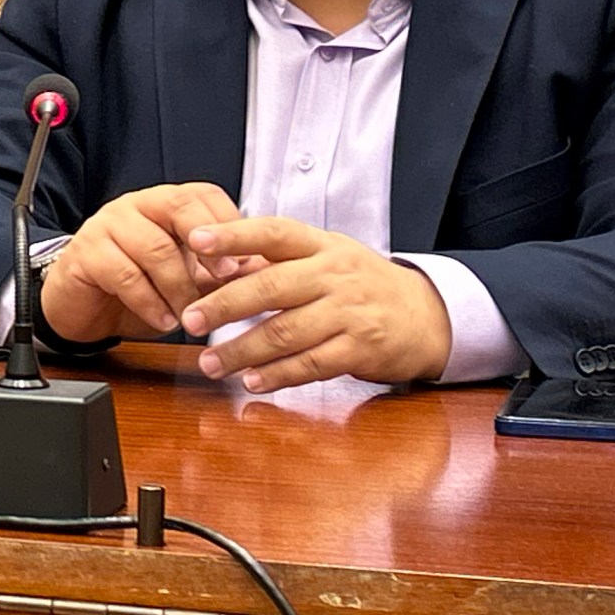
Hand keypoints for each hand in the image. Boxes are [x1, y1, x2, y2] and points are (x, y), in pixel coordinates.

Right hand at [39, 182, 249, 342]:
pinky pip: (124, 274)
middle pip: (177, 206)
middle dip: (208, 244)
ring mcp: (107, 225)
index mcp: (164, 204)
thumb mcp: (187, 279)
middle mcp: (136, 206)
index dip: (227, 222)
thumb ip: (219, 272)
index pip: (203, 195)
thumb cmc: (138, 289)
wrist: (84, 309)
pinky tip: (163, 320)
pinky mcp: (85, 253)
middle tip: (227, 278)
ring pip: (154, 247)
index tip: (246, 258)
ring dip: (180, 288)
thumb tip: (266, 272)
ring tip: (192, 316)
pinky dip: (150, 302)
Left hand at [180, 219, 452, 389]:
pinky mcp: (361, 348)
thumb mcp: (324, 257)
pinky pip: (313, 364)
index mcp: (320, 245)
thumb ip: (274, 261)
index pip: (273, 232)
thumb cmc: (358, 284)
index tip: (195, 241)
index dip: (234, 235)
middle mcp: (335, 274)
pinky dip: (279, 375)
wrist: (426, 315)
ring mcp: (350, 312)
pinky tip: (253, 382)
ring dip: (243, 350)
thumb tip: (213, 265)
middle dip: (225, 304)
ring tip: (210, 364)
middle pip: (272, 286)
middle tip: (189, 319)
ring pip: (287, 331)